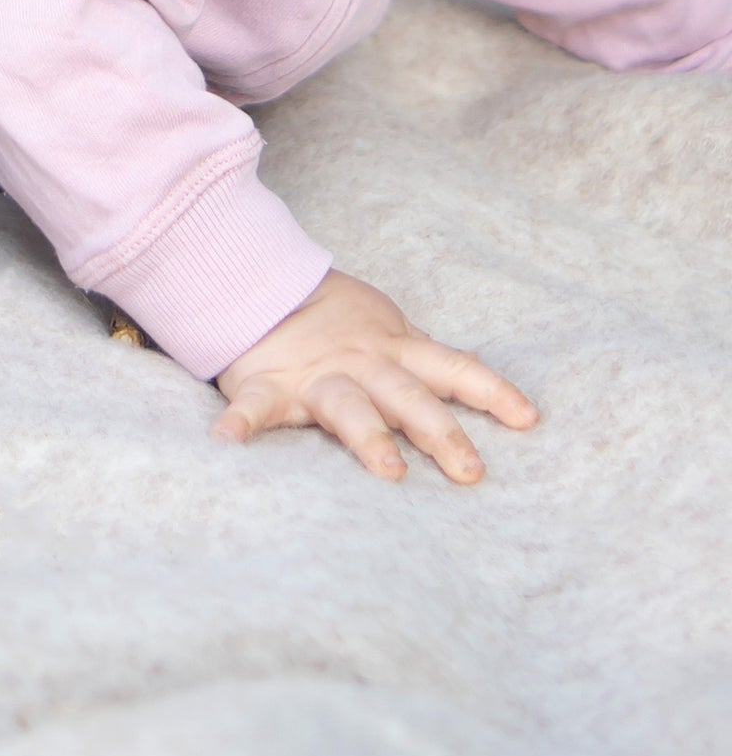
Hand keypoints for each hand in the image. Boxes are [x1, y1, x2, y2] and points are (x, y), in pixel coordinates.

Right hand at [210, 269, 539, 482]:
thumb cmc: (333, 320)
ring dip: (369, 438)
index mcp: (392, 352)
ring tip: (389, 469)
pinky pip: (253, 406)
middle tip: (470, 471)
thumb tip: (477, 366)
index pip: (452, 370)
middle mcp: (361, 365)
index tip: (528, 420)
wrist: (261, 284)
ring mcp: (315, 377)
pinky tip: (228, 445)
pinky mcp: (268, 386)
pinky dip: (240, 423)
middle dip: (440, 432)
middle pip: (408, 398)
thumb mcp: (387, 330)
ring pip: (348, 408)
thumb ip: (425, 355)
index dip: (491, 392)